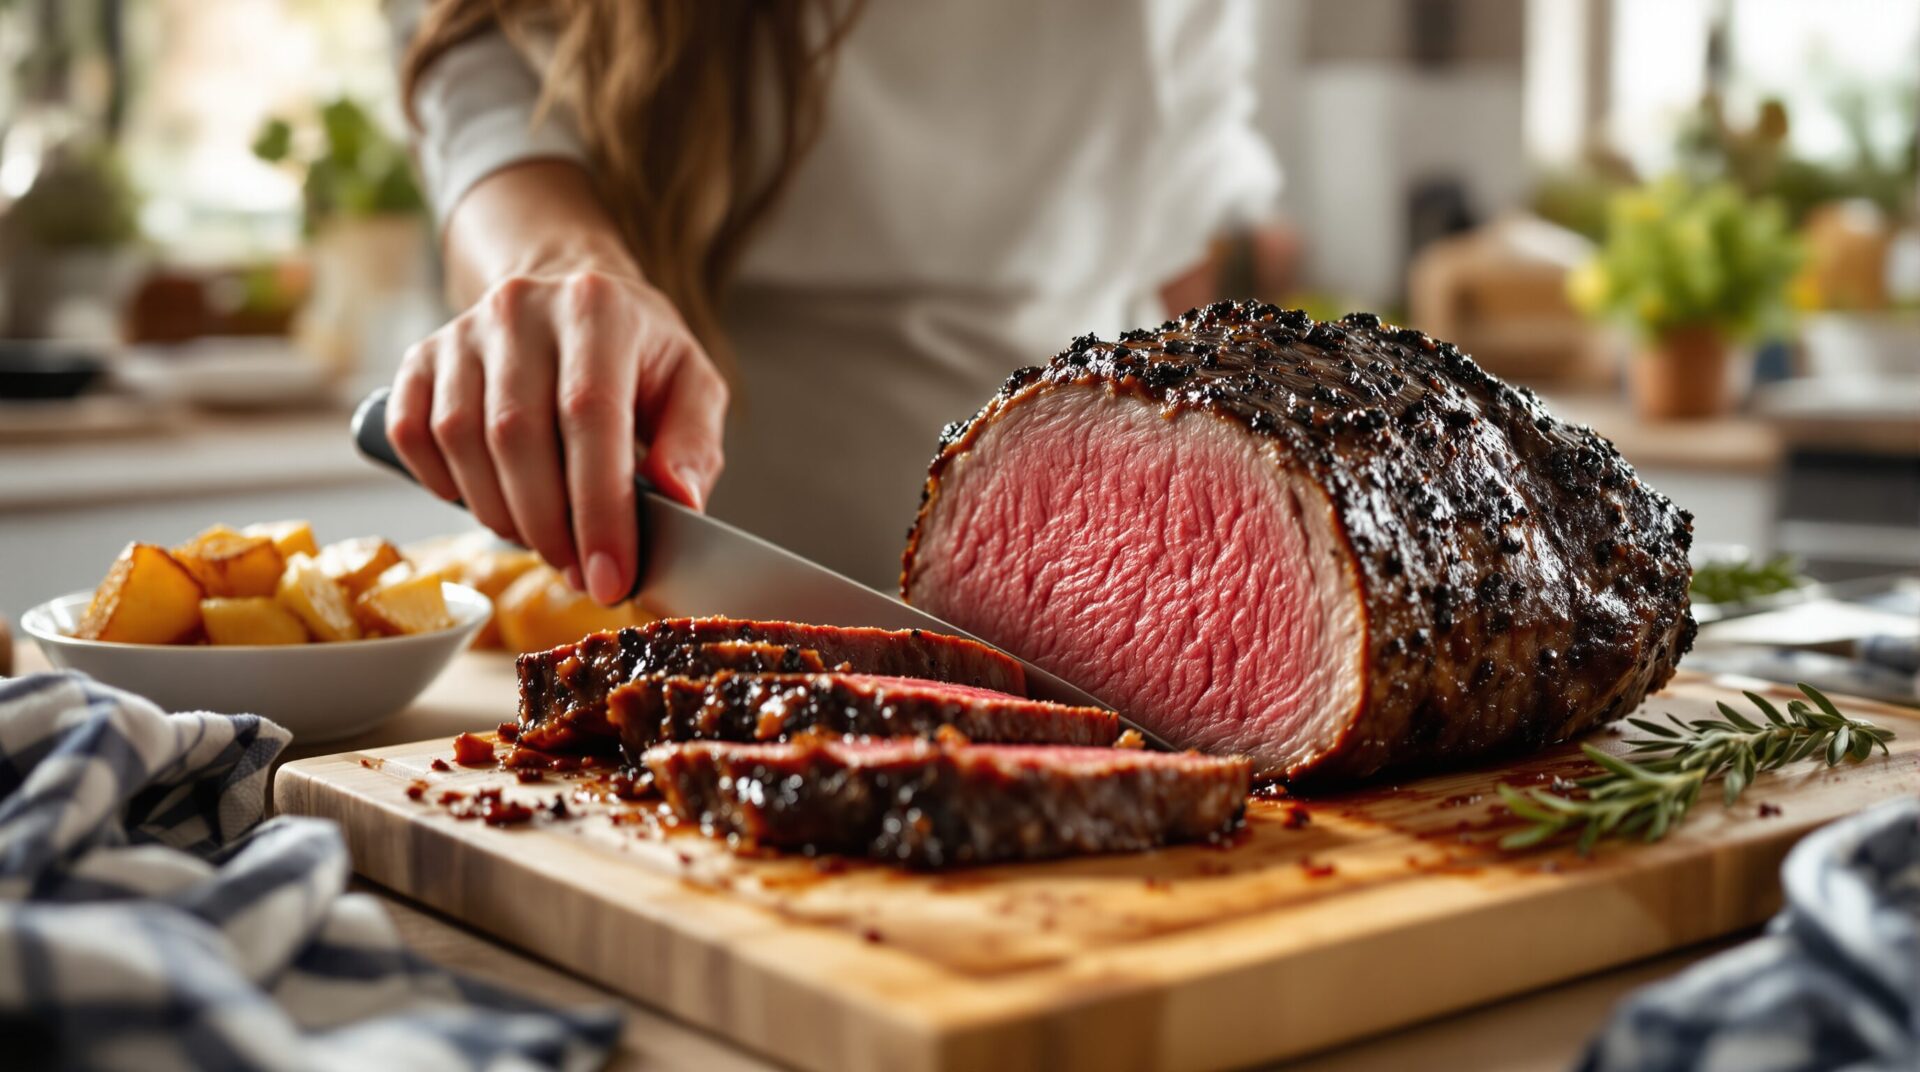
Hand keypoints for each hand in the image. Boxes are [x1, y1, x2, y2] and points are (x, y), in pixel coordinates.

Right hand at [387, 267, 727, 603]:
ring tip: (543, 540)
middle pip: (516, 433)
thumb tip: (680, 501)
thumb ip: (694, 444)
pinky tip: (487, 503)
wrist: (576, 299)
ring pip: (460, 439)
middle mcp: (521, 308)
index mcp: (598, 309)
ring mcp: (464, 330)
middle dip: (548, 525)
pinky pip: (411, 433)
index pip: (589, 414)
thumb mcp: (691, 386)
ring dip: (500, 514)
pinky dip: (441, 484)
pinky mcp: (422, 355)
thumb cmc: (639, 356)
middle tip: (579, 572)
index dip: (597, 507)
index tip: (610, 577)